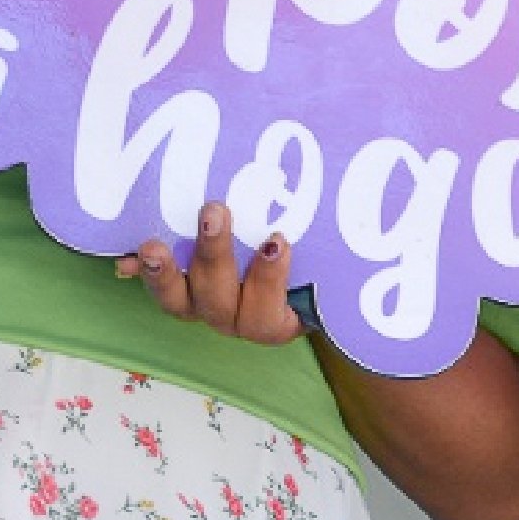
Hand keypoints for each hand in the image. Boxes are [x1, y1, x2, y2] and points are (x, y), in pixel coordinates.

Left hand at [119, 202, 310, 346]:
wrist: (287, 281)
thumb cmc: (310, 272)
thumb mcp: (322, 266)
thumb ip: (324, 245)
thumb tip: (392, 199)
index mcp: (272, 320)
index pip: (268, 314)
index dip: (269, 279)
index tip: (276, 240)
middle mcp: (232, 318)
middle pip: (218, 299)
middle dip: (214, 255)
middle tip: (213, 213)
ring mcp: (200, 306)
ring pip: (179, 301)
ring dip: (165, 273)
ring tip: (153, 246)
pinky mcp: (177, 291)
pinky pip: (156, 285)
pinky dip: (139, 271)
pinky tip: (126, 258)